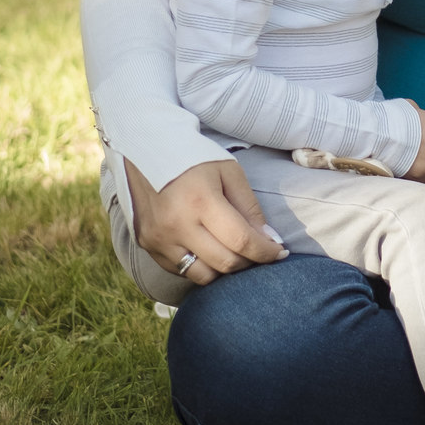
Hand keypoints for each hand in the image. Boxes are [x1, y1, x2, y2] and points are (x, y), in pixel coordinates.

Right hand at [125, 158, 289, 283]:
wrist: (145, 149)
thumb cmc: (194, 158)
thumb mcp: (228, 172)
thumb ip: (249, 208)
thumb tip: (268, 240)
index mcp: (201, 201)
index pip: (241, 241)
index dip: (266, 251)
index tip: (280, 252)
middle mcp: (177, 225)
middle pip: (224, 263)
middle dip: (250, 262)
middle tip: (260, 253)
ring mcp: (159, 239)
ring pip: (202, 276)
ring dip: (225, 270)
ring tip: (235, 253)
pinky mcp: (147, 246)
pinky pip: (181, 270)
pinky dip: (201, 266)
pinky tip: (210, 250)